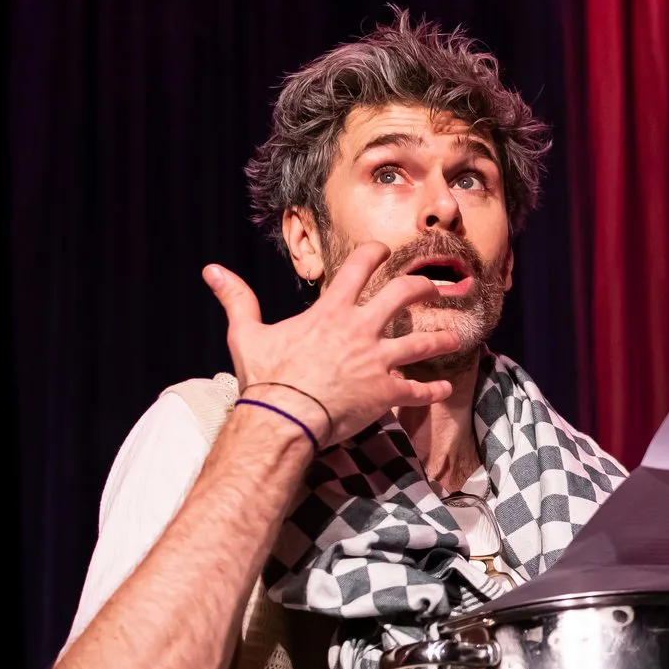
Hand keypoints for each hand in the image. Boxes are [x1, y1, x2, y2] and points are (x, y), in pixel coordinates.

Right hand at [201, 243, 466, 444]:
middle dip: (423, 287)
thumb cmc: (266, 378)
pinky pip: (419, 390)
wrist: (284, 417)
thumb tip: (212, 271)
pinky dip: (434, 391)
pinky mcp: (387, 392)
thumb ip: (237, 300)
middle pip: (404, 295)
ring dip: (443, 339)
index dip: (375, 253)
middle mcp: (361, 329)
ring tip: (457, 337)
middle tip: (433, 287)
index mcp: (332, 311)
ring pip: (424, 342)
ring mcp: (378, 360)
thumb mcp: (247, 333)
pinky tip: (446, 389)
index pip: (360, 267)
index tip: (385, 250)